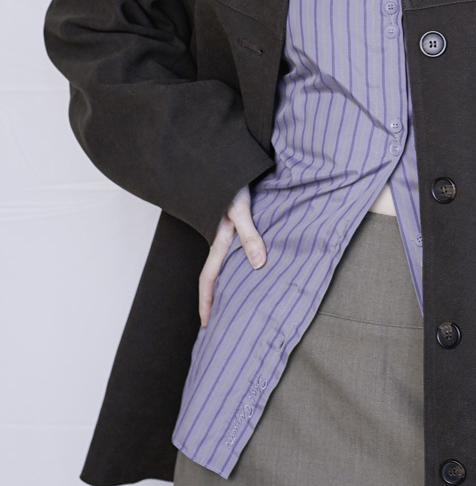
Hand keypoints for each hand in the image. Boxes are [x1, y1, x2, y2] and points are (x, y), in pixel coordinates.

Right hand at [198, 184, 266, 326]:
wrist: (225, 161)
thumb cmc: (231, 182)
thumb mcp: (240, 209)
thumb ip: (249, 235)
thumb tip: (258, 264)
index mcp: (218, 240)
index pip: (208, 278)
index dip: (207, 302)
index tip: (207, 324)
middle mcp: (219, 238)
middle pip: (213, 275)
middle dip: (214, 299)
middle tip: (218, 322)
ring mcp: (225, 231)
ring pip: (223, 264)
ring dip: (225, 283)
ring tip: (233, 301)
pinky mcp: (233, 222)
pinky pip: (233, 251)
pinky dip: (236, 265)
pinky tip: (247, 270)